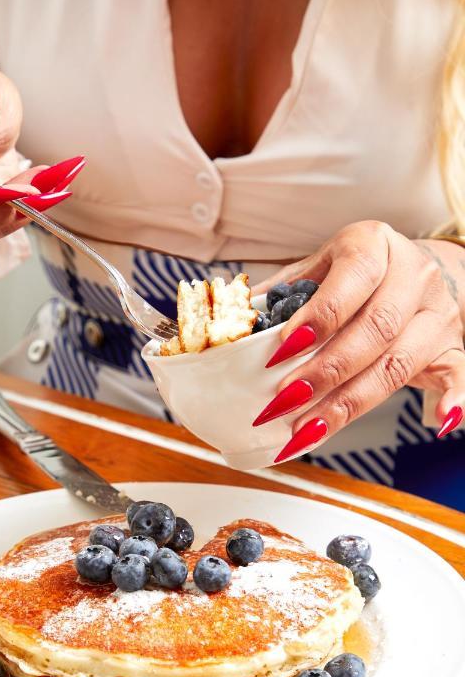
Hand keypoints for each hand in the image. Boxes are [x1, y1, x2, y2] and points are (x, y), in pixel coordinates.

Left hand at [253, 221, 464, 460]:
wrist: (422, 270)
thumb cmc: (358, 274)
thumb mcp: (320, 266)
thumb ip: (283, 293)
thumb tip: (235, 326)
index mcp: (373, 245)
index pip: (349, 282)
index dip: (316, 320)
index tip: (279, 353)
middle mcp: (412, 275)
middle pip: (372, 331)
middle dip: (323, 372)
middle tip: (283, 402)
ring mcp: (437, 313)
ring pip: (398, 364)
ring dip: (349, 403)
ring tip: (306, 431)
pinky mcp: (453, 346)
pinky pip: (459, 374)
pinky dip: (454, 400)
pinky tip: (438, 423)